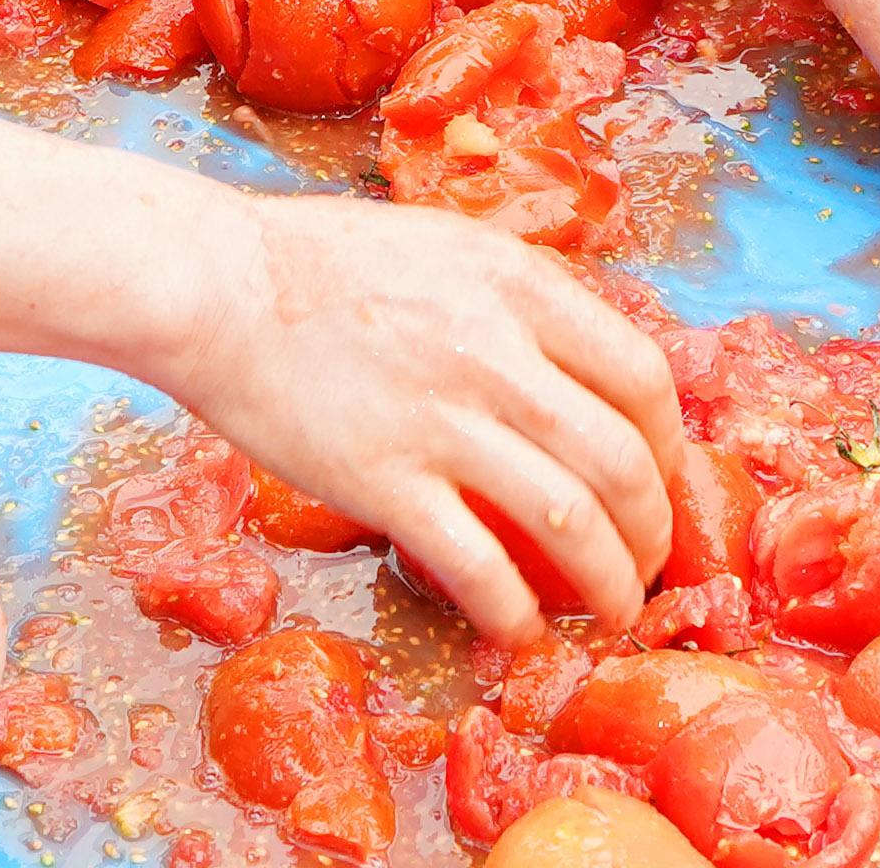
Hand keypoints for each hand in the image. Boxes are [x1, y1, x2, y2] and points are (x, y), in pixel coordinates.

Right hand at [167, 195, 678, 643]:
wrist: (210, 283)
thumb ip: (514, 300)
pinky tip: (521, 631)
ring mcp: (441, 420)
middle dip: (653, 529)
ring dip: (610, 582)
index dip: (669, 442)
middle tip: (650, 562)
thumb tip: (572, 366)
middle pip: (623, 460)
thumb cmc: (315, 262)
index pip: (641, 375)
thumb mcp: (443, 248)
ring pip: (571, 521)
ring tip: (616, 612)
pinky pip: (479, 566)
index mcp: (517, 285)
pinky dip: (517, 612)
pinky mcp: (383, 480)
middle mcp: (496, 352)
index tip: (659, 476)